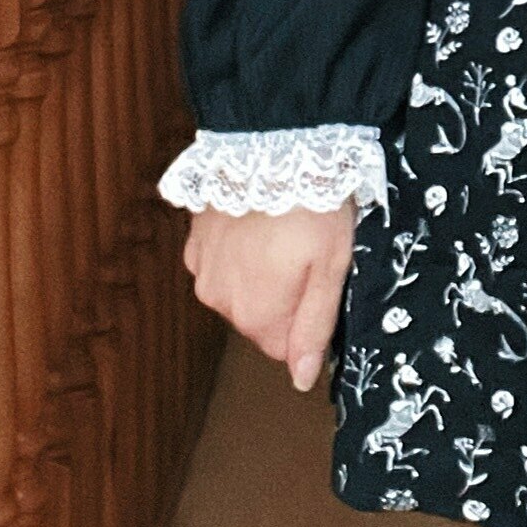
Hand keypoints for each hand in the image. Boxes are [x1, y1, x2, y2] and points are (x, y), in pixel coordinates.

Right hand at [181, 203, 355, 394]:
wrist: (272, 147)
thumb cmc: (313, 207)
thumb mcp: (332, 268)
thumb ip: (315, 328)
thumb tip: (301, 380)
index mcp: (257, 315)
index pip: (284, 347)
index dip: (307, 317)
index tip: (320, 282)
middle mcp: (221, 302)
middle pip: (260, 318)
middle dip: (284, 295)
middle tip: (306, 251)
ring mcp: (201, 271)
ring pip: (238, 291)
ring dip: (258, 273)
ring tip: (282, 231)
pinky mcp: (194, 242)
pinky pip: (219, 263)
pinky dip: (236, 251)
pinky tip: (256, 223)